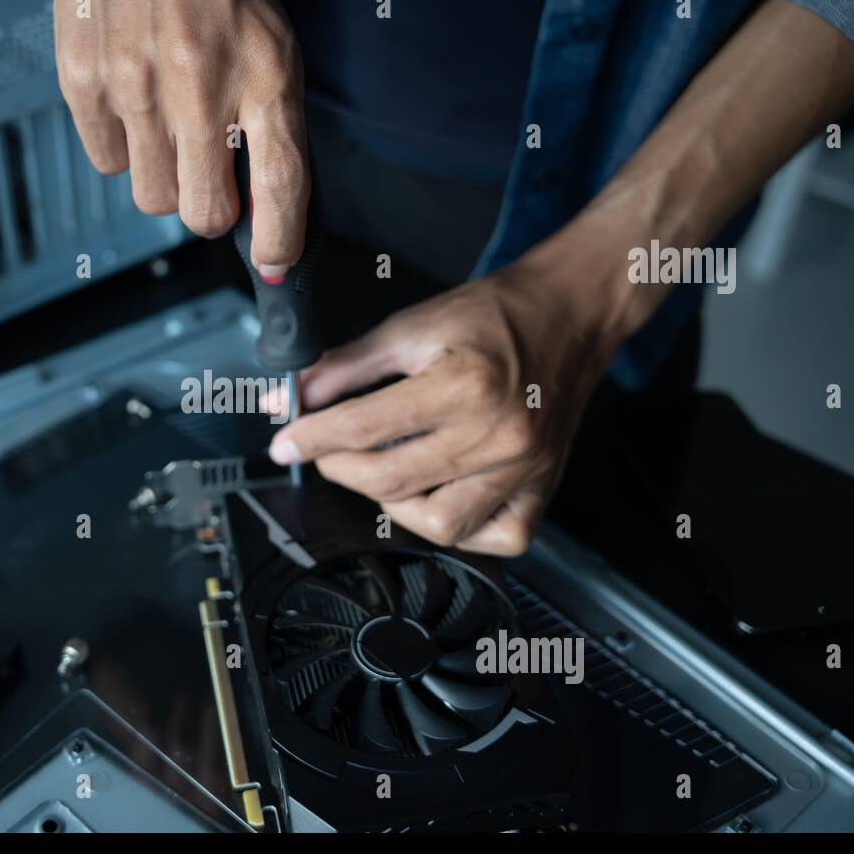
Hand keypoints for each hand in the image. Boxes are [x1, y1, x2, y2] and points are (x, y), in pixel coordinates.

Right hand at [53, 0, 309, 276]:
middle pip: (205, 214)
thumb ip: (274, 130)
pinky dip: (124, 149)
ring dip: (166, 179)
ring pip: (153, 199)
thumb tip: (265, 214)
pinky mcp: (86, 85)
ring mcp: (137, 91)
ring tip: (168, 127)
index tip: (275, 262)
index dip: (278, 239)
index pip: (279, 185)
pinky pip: (108, 164)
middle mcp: (200, 91)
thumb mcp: (272, 52)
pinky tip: (134, 104)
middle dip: (212, 207)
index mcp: (263, 79)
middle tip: (210, 172)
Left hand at [267, 265, 619, 555]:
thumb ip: (346, 367)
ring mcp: (525, 469)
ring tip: (382, 469)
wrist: (569, 315)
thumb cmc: (495, 316)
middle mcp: (500, 434)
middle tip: (327, 450)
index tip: (285, 443)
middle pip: (391, 481)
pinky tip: (436, 495)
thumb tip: (294, 397)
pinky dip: (454, 527)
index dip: (311, 438)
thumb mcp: (411, 327)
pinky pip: (489, 538)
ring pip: (437, 524)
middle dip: (340, 469)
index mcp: (466, 384)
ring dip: (392, 503)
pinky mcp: (542, 489)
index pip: (364, 428)